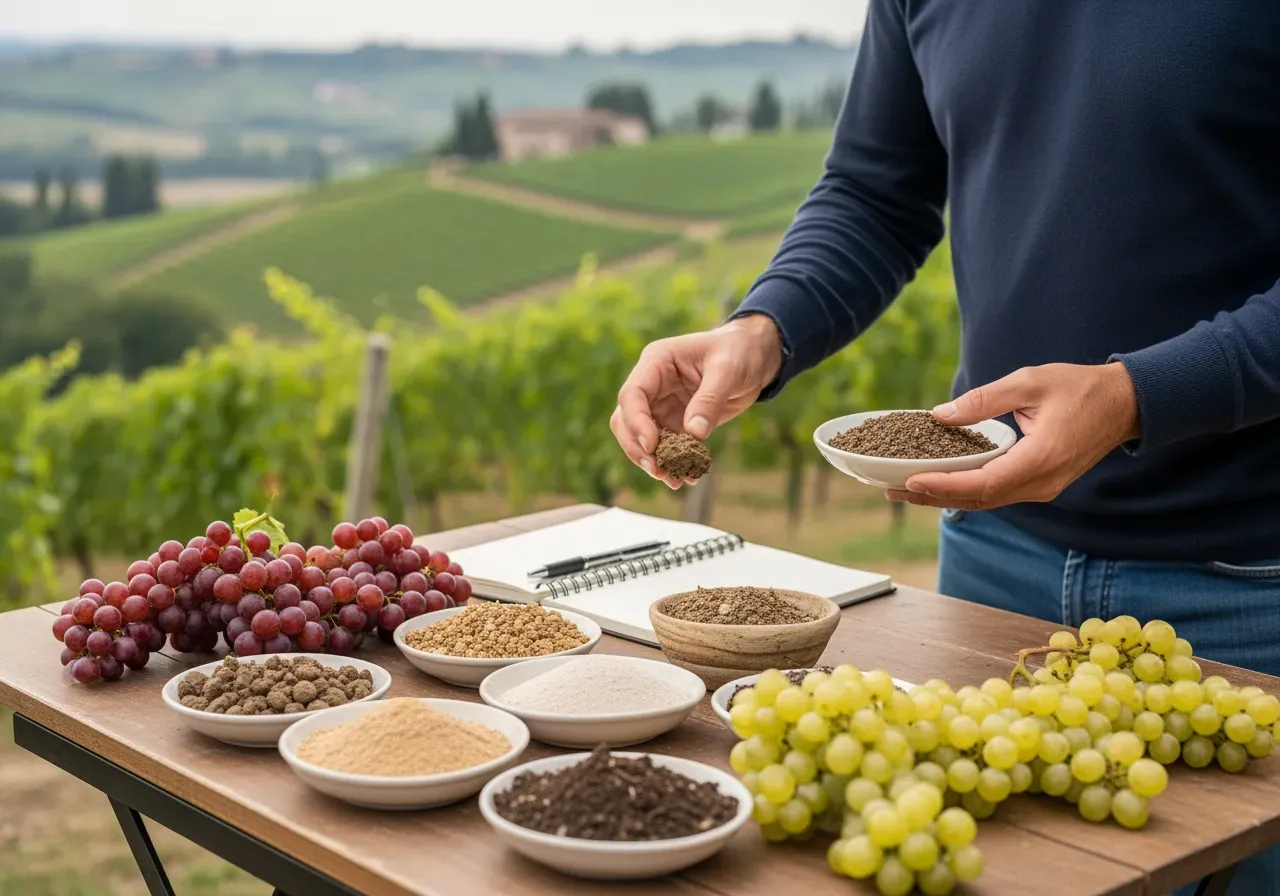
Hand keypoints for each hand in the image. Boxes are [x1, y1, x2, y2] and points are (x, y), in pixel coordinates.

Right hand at [611, 314, 782, 487]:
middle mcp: (653, 385)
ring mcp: (662, 405)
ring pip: (641, 439)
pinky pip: (667, 447)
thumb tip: (694, 433)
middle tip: (658, 470)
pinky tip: (686, 477)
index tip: (652, 445)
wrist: (754, 357)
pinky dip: (673, 464)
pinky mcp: (676, 422)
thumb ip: (709, 399)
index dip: (637, 421)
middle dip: (638, 447)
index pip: (632, 394)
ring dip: (653, 461)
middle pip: (627, 420)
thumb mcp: (727, 370)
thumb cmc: (738, 351)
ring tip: (673, 480)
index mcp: (657, 362)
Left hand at [887, 362, 1139, 509]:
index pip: (983, 483)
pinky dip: (966, 490)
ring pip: (987, 501)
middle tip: (893, 488)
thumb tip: (940, 415)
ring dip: (946, 496)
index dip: (943, 485)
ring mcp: (1043, 489)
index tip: (910, 480)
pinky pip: (997, 493)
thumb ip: (983, 400)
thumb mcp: (1029, 382)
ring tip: (906, 489)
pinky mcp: (1041, 485)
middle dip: (933, 496)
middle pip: (979, 499)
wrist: (1126, 403)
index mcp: (1041, 459)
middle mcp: (1042, 483)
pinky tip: (941, 482)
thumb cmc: (1081, 388)